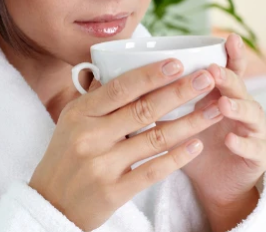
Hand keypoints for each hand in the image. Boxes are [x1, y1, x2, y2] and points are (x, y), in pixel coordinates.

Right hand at [29, 58, 221, 230]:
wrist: (50, 203)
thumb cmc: (65, 155)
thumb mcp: (71, 121)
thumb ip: (96, 97)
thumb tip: (114, 65)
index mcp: (80, 113)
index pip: (120, 88)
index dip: (151, 74)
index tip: (178, 63)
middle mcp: (90, 136)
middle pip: (143, 109)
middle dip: (180, 92)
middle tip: (207, 78)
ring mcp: (102, 165)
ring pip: (155, 139)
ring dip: (190, 123)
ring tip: (215, 110)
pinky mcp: (114, 191)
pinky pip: (153, 171)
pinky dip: (178, 157)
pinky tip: (197, 145)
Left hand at [171, 34, 265, 227]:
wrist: (214, 183)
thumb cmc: (192, 143)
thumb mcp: (174, 118)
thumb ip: (159, 97)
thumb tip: (122, 80)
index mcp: (221, 92)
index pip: (229, 68)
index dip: (232, 53)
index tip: (228, 38)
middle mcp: (241, 106)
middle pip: (239, 86)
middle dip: (227, 76)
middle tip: (213, 70)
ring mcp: (253, 129)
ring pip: (252, 112)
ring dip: (237, 107)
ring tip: (223, 104)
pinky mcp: (259, 155)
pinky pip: (255, 147)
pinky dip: (243, 143)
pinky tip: (230, 140)